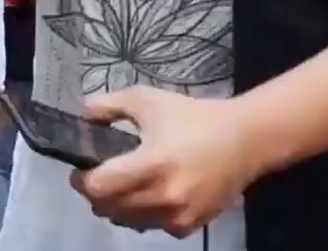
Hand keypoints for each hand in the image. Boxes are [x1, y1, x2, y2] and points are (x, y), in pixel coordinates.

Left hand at [72, 87, 264, 236]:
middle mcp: (162, 197)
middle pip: (107, 209)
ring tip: (128, 185)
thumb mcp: (151, 100)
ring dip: (119, 206)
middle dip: (97, 193)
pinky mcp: (188, 227)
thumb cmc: (195, 118)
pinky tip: (155, 194)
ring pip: (126, 222)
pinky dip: (144, 214)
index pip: (98, 187)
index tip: (84, 167)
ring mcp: (175, 216)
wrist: (244, 140)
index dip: (83, 179)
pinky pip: (151, 227)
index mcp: (152, 164)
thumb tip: (84, 114)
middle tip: (103, 175)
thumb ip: (111, 105)